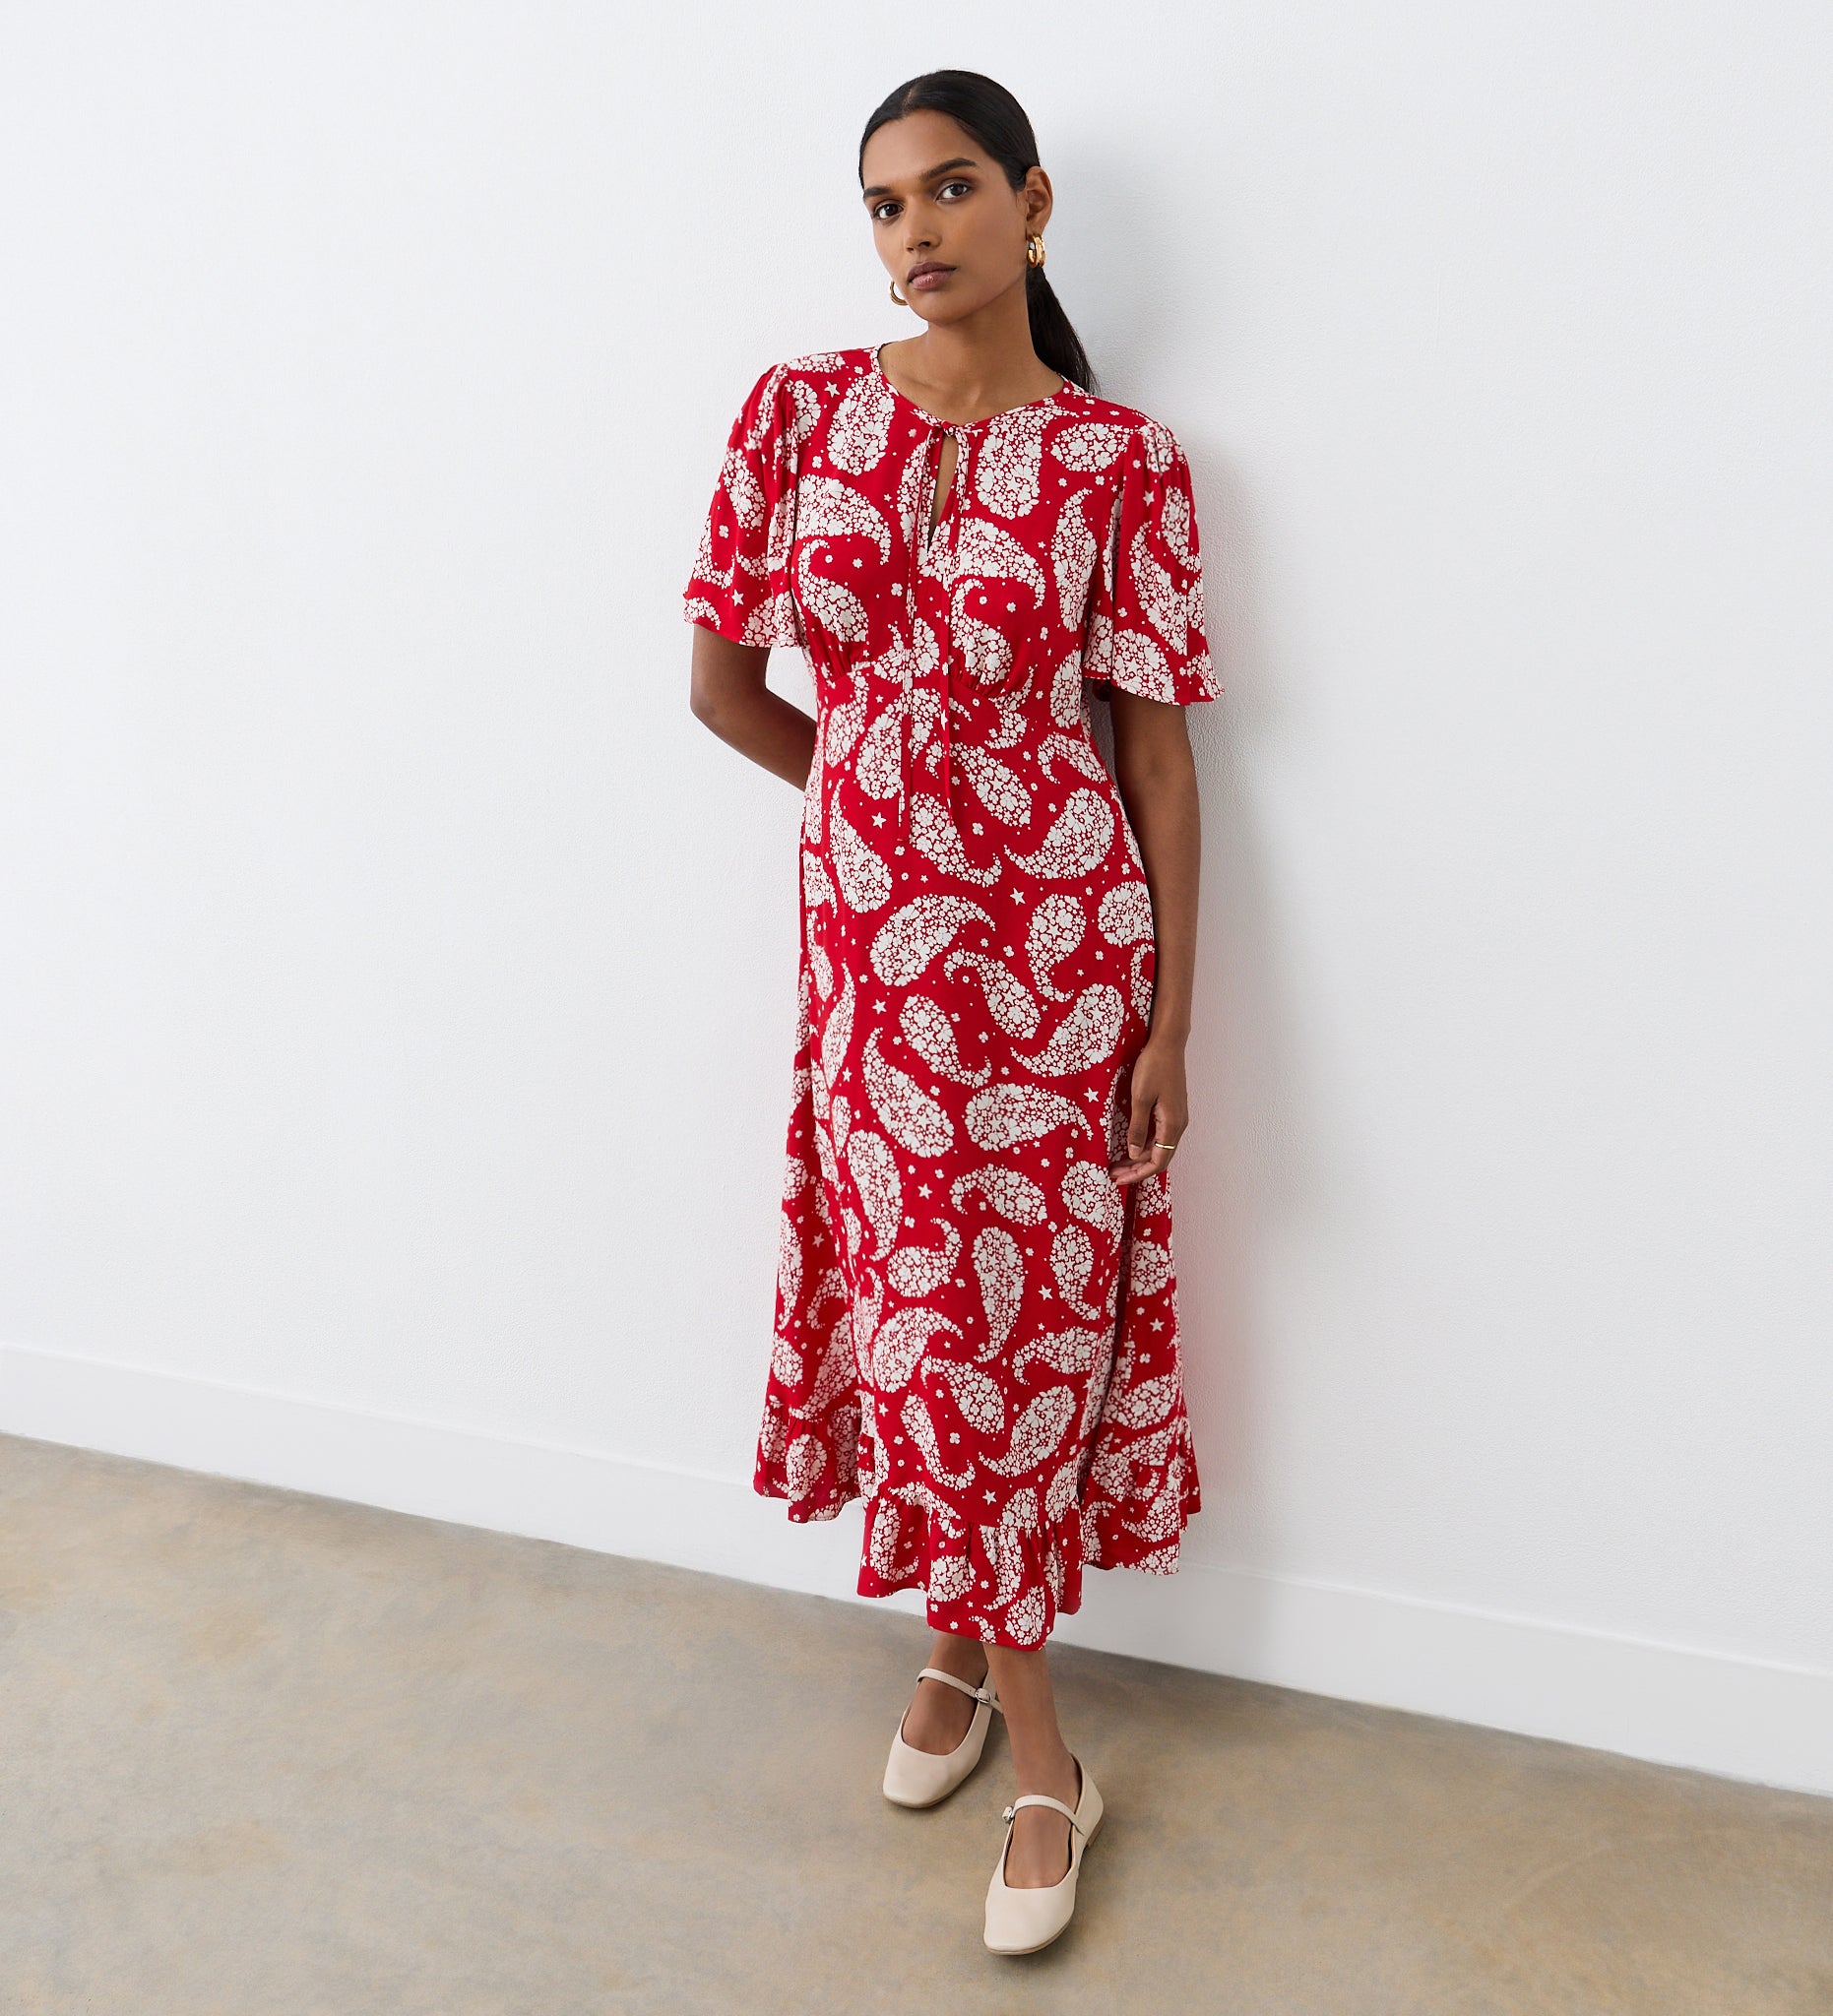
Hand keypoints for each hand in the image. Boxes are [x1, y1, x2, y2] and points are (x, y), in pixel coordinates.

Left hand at [1109, 1038, 1187, 1186]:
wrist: (1168, 1043)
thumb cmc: (1153, 1067)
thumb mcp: (1140, 1098)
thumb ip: (1138, 1127)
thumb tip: (1134, 1153)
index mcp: (1172, 1124)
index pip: (1157, 1161)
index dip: (1138, 1174)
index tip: (1118, 1179)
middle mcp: (1178, 1125)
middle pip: (1160, 1158)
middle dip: (1137, 1170)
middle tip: (1114, 1174)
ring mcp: (1176, 1117)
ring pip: (1160, 1148)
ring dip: (1140, 1158)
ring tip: (1118, 1163)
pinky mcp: (1172, 1110)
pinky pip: (1160, 1136)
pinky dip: (1145, 1145)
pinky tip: (1130, 1145)